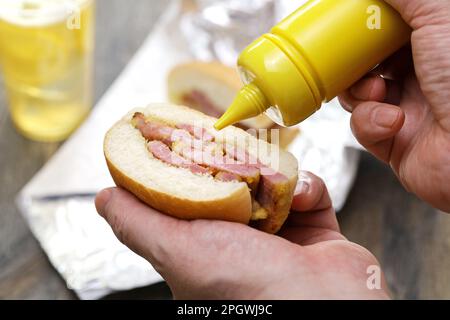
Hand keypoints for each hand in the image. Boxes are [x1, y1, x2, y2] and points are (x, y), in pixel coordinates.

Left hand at [95, 171, 388, 299]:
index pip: (189, 200)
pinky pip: (307, 192)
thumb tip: (104, 200)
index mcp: (204, 251)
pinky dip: (306, 186)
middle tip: (235, 148)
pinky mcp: (314, 229)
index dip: (188, 169)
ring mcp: (279, 237)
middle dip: (237, 165)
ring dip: (274, 174)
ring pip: (271, 183)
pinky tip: (302, 193)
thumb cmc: (247, 288)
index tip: (188, 140)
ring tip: (273, 176)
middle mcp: (239, 245)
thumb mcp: (179, 251)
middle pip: (232, 186)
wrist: (328, 306)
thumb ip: (139, 224)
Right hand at [338, 0, 449, 211]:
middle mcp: (425, 76)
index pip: (393, 30)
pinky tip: (392, 122)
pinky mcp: (393, 140)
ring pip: (360, 93)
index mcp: (438, 46)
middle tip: (351, 56)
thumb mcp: (440, 16)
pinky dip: (370, 122)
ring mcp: (409, 109)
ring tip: (377, 91)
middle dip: (355, 60)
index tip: (350, 21)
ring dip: (360, 91)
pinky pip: (363, 126)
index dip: (368, 26)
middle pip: (372, 61)